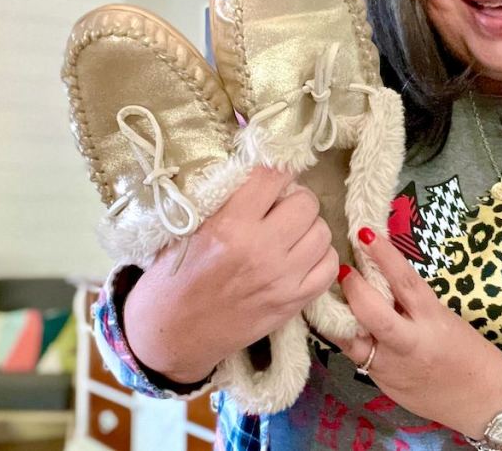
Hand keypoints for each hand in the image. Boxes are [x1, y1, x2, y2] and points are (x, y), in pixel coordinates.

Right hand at [123, 166, 338, 382]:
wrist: (171, 334)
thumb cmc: (172, 277)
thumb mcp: (189, 227)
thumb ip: (226, 199)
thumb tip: (263, 170)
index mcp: (229, 225)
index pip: (272, 176)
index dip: (277, 168)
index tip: (274, 174)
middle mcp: (261, 249)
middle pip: (306, 202)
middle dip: (295, 198)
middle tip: (280, 207)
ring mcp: (282, 278)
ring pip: (322, 231)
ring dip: (309, 227)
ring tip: (289, 233)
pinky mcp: (294, 302)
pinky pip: (330, 265)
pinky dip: (320, 256)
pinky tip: (301, 257)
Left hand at [328, 227, 501, 446]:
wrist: (484, 399)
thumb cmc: (467, 351)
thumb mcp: (443, 319)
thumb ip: (411, 304)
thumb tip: (379, 280)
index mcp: (433, 318)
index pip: (405, 281)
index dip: (384, 256)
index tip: (365, 234)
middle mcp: (411, 342)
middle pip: (373, 313)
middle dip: (354, 290)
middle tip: (343, 270)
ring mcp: (392, 366)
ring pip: (354, 340)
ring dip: (337, 317)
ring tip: (327, 298)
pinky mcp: (382, 383)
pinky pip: (356, 357)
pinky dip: (345, 339)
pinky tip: (337, 325)